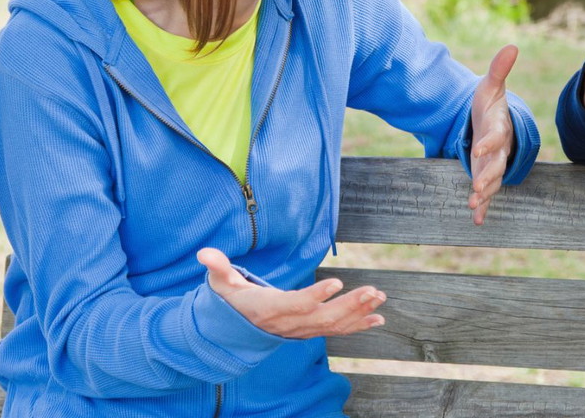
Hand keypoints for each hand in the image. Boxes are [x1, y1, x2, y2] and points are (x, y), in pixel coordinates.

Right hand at [196, 248, 384, 338]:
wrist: (234, 333)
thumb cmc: (230, 301)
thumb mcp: (221, 284)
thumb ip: (217, 268)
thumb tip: (204, 252)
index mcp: (269, 309)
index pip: (296, 304)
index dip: (316, 295)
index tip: (336, 281)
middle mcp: (289, 324)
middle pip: (323, 317)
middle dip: (349, 305)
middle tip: (373, 290)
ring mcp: (301, 330)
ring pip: (333, 325)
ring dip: (359, 312)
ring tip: (379, 297)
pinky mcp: (309, 331)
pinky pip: (336, 331)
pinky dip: (358, 325)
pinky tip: (378, 318)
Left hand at [468, 44, 519, 225]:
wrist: (495, 123)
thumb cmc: (490, 105)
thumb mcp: (490, 86)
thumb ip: (499, 69)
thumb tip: (512, 45)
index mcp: (498, 128)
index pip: (496, 136)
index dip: (489, 142)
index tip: (479, 148)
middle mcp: (499, 149)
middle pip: (496, 164)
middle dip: (488, 176)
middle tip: (478, 187)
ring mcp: (494, 165)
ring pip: (493, 181)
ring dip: (484, 194)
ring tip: (473, 205)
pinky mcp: (486, 175)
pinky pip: (487, 194)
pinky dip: (483, 207)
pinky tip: (477, 220)